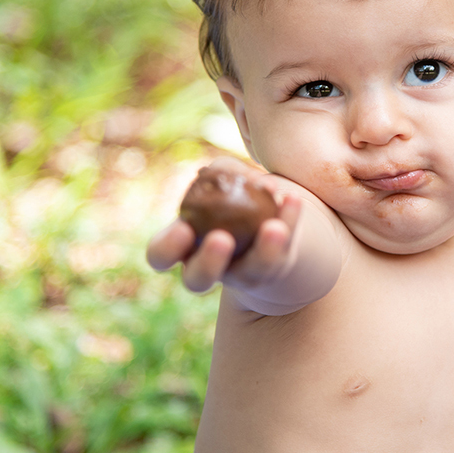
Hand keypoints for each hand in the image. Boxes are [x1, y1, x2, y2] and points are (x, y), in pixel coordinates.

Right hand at [146, 166, 304, 293]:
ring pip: (249, 275)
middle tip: (222, 239)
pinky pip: (283, 252)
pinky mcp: (273, 269)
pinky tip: (293, 201)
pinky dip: (289, 222)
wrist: (262, 214)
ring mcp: (241, 274)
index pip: (160, 256)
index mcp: (182, 245)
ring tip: (275, 227)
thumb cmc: (228, 192)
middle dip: (208, 263)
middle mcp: (207, 267)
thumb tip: (230, 174)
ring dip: (263, 252)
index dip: (168, 248)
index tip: (184, 229)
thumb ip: (221, 172)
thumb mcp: (221, 177)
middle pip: (197, 280)